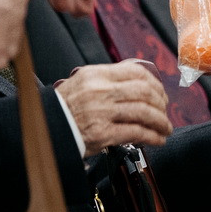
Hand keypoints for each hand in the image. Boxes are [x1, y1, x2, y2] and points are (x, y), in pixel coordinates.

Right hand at [56, 61, 171, 149]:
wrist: (46, 128)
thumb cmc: (64, 107)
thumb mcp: (82, 82)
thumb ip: (107, 80)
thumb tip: (137, 83)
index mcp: (96, 75)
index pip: (135, 72)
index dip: (154, 83)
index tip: (160, 92)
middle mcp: (100, 91)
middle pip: (144, 92)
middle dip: (161, 103)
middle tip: (165, 111)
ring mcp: (102, 112)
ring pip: (144, 112)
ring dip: (160, 122)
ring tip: (165, 128)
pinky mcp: (103, 133)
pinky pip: (136, 133)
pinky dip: (152, 136)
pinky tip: (157, 139)